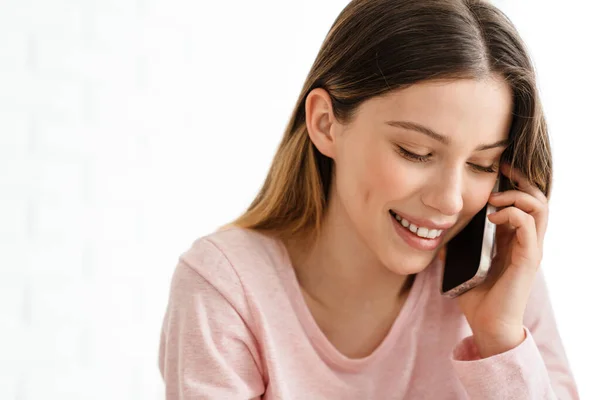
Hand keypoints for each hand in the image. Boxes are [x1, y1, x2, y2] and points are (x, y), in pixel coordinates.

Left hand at [455, 162, 548, 357]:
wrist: (487, 325)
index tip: (496, 167)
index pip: (523, 201)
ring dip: (517, 194)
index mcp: (513, 238)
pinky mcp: (528, 259)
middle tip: (500, 169)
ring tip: (494, 196)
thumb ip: (454, 245)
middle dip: (520, 179)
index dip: (513, 181)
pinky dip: (512, 213)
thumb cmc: (476, 296)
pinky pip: (528, 226)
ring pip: (539, 207)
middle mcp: (526, 240)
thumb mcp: (461, 263)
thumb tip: (433, 230)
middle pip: (537, 197)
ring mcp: (530, 249)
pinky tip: (493, 216)